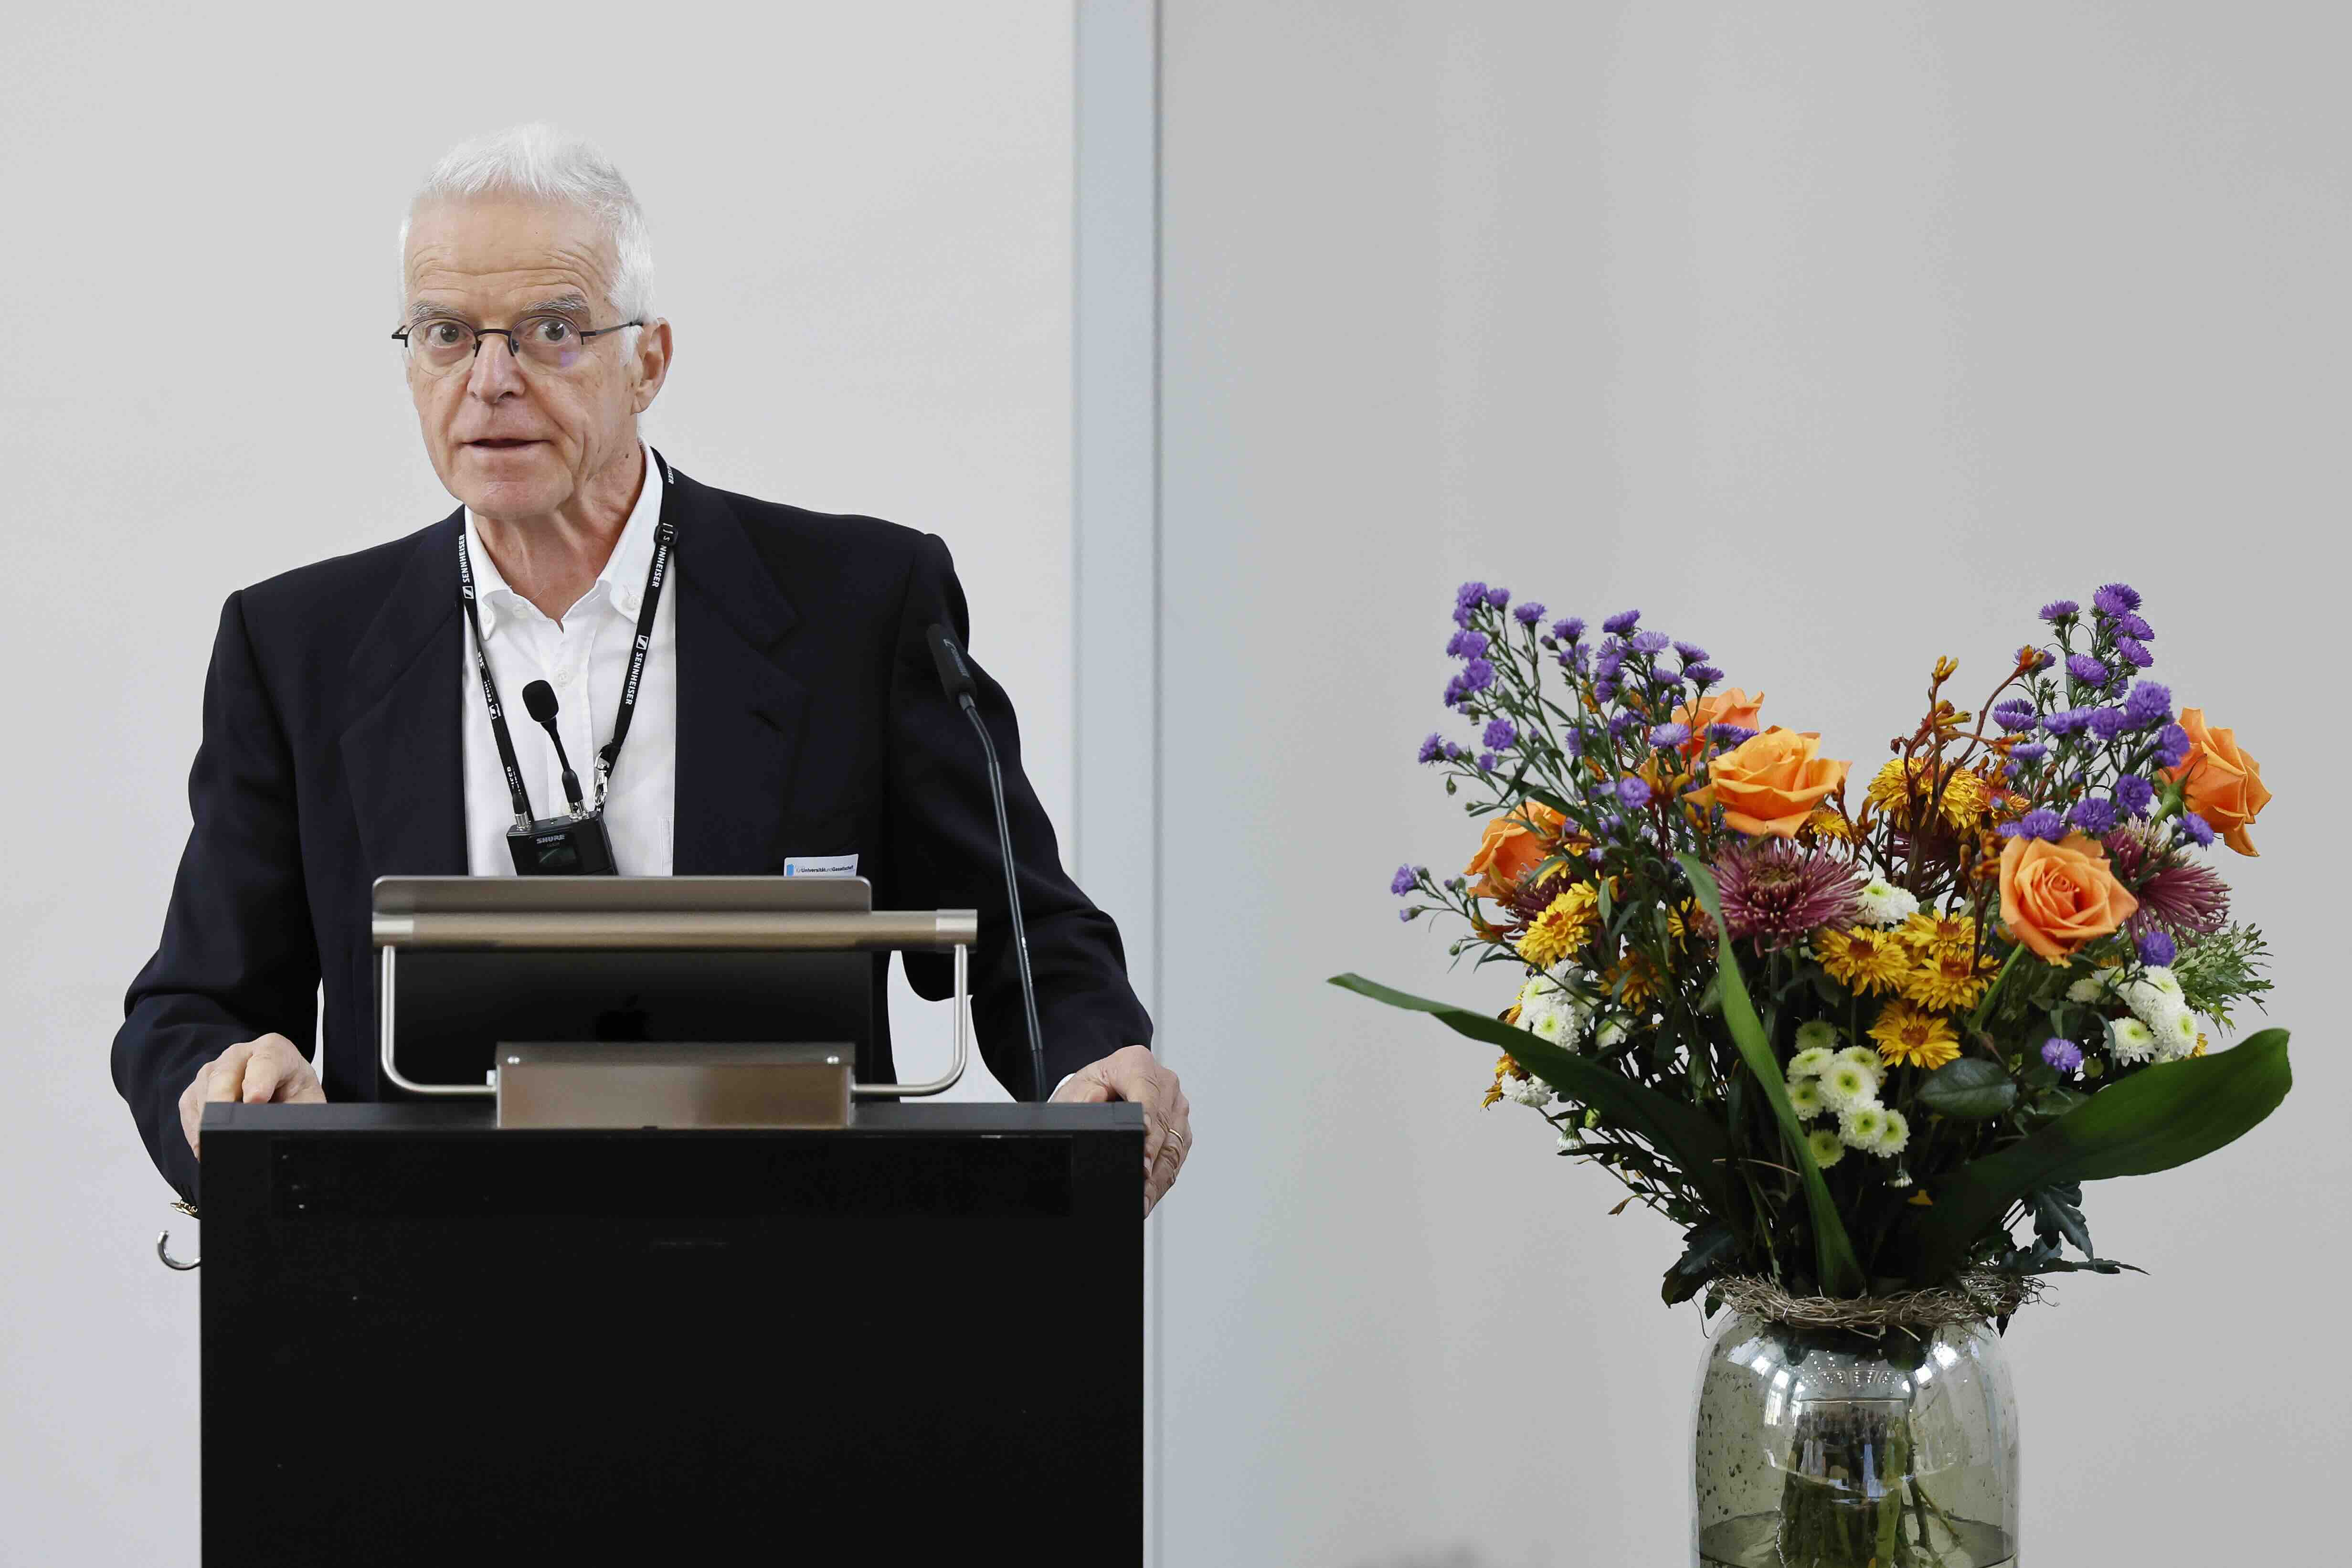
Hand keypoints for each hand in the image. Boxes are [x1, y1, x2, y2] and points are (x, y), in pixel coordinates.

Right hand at [178, 1033, 324, 1159]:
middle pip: (224, 1074)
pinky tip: (205, 1147)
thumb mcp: (309, 1102)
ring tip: (215, 1147)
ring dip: (206, 1120)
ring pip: (203, 1091)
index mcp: (275, 1050)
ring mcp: (213, 1070)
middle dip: (222, 1101)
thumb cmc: (295, 1095)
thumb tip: (291, 1132)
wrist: (281, 1093)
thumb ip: (302, 1113)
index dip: (259, 1079)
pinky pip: (189, 1108)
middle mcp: (240, 1054)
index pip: (266, 1060)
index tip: (256, 1100)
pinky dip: (195, 1130)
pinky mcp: (196, 1089)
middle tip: (223, 1129)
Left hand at [1052, 1044, 1190, 1214]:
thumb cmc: (1088, 1091)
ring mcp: (1176, 1105)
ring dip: (1159, 1174)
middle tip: (1141, 1176)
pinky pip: (1176, 1156)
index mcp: (1137, 1063)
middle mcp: (1163, 1081)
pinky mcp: (1180, 1127)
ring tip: (1144, 1196)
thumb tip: (1095, 1107)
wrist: (1100, 1093)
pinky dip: (1162, 1178)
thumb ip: (1083, 1098)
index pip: (1147, 1091)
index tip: (1143, 1140)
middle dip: (1152, 1154)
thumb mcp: (1077, 1091)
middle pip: (1163, 1121)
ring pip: (1173, 1144)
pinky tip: (1149, 1194)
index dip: (1146, 1117)